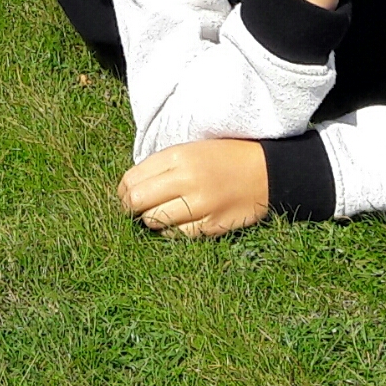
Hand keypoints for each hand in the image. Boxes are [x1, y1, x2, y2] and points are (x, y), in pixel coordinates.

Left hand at [117, 138, 268, 237]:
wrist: (264, 171)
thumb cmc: (223, 157)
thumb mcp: (189, 150)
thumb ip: (161, 166)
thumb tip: (130, 187)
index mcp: (177, 156)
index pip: (132, 178)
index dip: (122, 190)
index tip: (124, 194)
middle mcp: (186, 179)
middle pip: (137, 201)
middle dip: (129, 207)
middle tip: (132, 209)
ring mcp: (200, 205)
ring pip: (154, 221)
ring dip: (150, 220)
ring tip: (156, 214)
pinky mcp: (211, 225)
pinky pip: (177, 234)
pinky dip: (171, 231)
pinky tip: (175, 223)